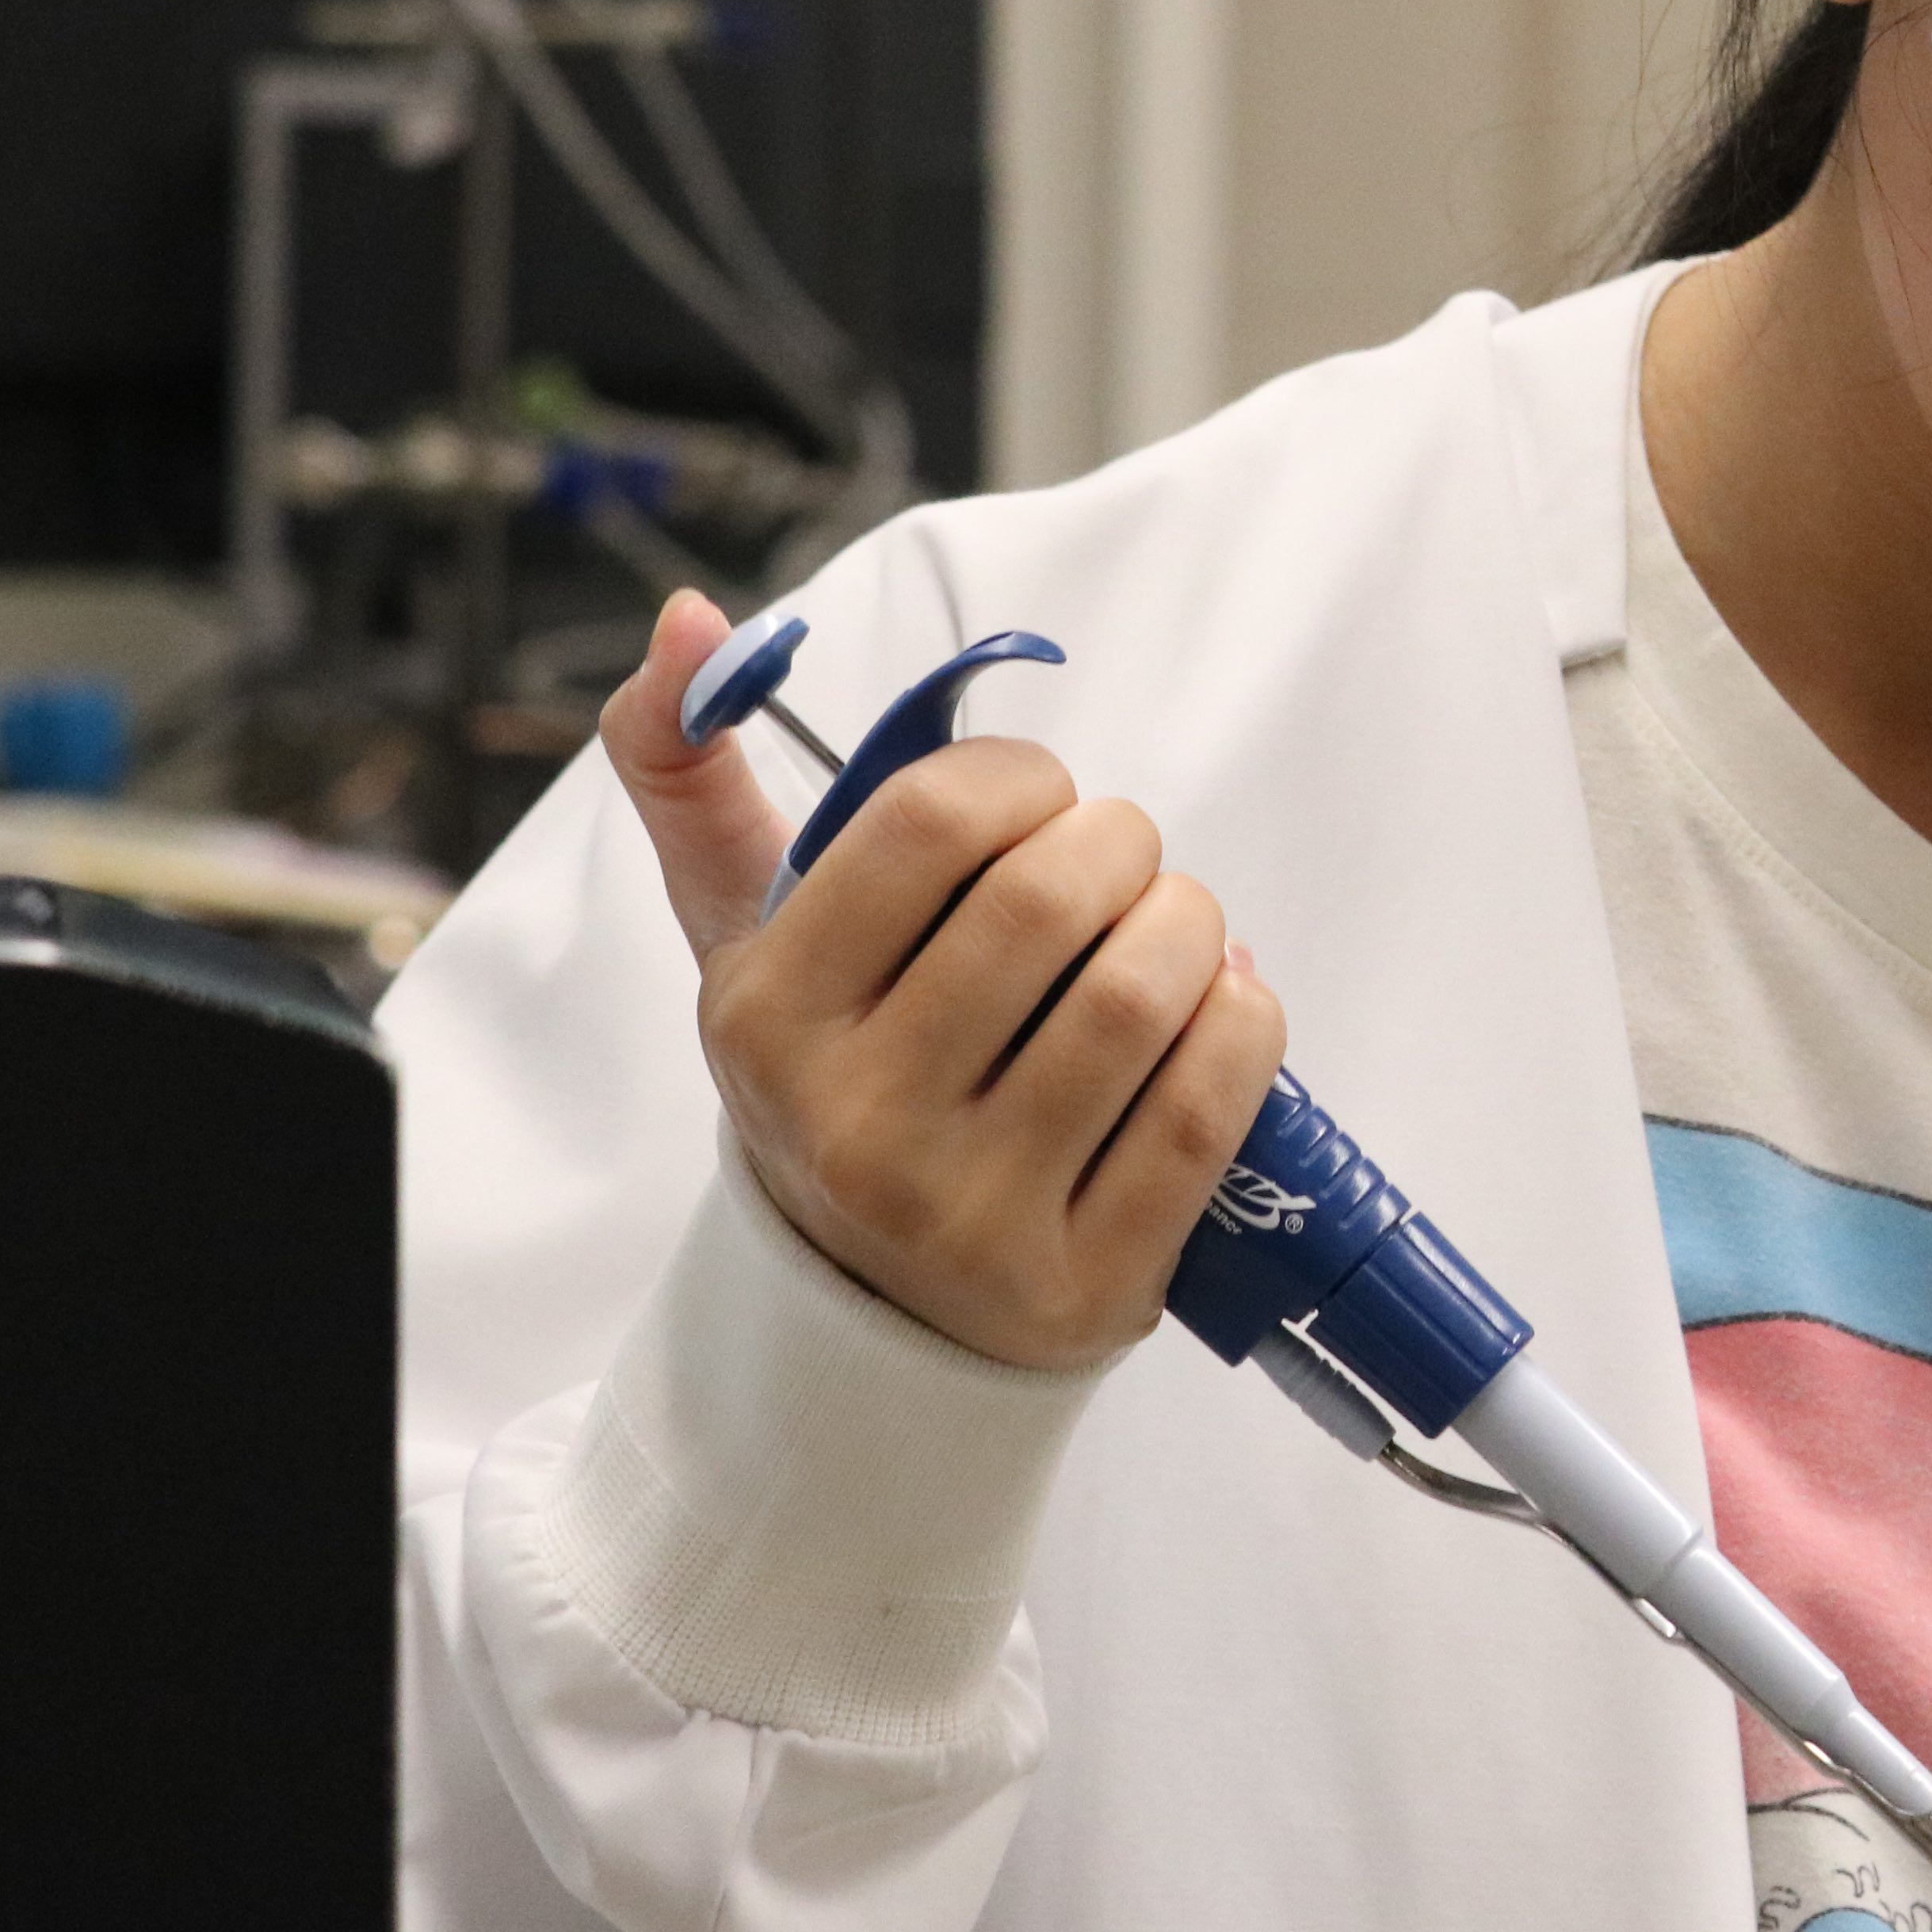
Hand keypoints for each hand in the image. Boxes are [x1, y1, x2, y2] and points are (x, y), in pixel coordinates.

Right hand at [601, 589, 1284, 1368]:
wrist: (870, 1311)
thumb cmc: (839, 1074)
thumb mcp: (745, 939)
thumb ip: (694, 775)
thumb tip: (688, 620)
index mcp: (763, 1014)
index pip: (934, 818)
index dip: (1025, 779)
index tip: (1041, 804)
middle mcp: (852, 1121)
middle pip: (1051, 897)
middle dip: (1122, 844)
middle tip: (1123, 863)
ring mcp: (968, 1214)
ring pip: (1139, 994)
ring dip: (1193, 928)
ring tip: (1177, 933)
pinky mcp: (1084, 1284)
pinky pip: (1207, 1108)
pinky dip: (1243, 1024)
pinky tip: (1218, 1010)